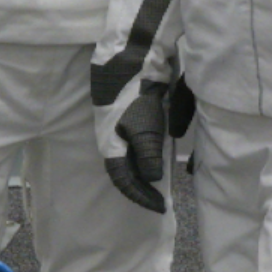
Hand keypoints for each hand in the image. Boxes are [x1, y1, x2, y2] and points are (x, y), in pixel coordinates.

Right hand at [101, 82, 169, 213]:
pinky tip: (155, 158)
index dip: (140, 196)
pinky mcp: (129, 117)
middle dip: (141, 189)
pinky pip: (135, 146)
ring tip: (158, 184)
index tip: (160, 207)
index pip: (124, 181)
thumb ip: (148, 157)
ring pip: (129, 160)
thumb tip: (152, 178)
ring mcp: (119, 128)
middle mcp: (113, 141)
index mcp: (112, 147)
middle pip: (124, 173)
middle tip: (160, 199)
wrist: (131, 63)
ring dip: (142, 174)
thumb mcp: (145, 131)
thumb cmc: (136, 99)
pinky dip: (145, 157)